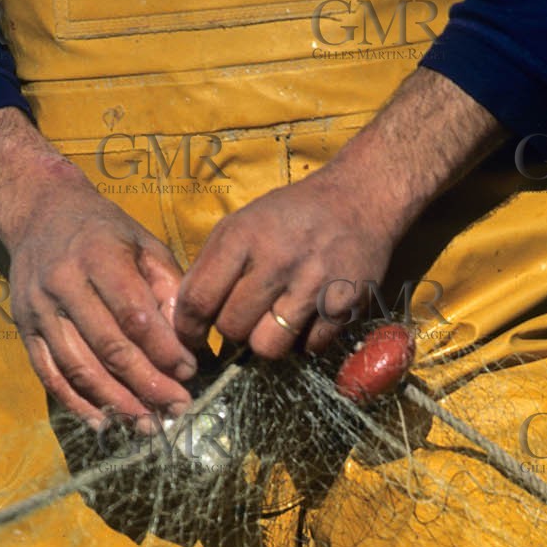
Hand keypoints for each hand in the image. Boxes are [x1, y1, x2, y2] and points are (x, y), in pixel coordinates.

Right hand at [0, 110, 196, 425]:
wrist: (40, 213)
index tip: (189, 372)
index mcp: (98, 256)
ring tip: (148, 424)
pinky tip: (104, 423)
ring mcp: (39, 309)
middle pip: (108, 348)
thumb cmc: (105, 233)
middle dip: (147, 385)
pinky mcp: (24, 329)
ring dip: (117, 403)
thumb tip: (191, 344)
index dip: (164, 350)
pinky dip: (77, 404)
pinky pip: (50, 375)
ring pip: (79, 368)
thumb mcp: (144, 244)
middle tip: (177, 408)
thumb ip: (170, 289)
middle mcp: (63, 282)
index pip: (135, 315)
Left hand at [173, 69, 504, 361]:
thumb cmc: (292, 215)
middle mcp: (276, 259)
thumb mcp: (243, 223)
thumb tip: (185, 318)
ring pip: (269, 347)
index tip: (193, 337)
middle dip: (233, 332)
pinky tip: (307, 318)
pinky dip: (304, 341)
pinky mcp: (343, 305)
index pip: (198, 299)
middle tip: (246, 319)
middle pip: (232, 328)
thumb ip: (211, 266)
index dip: (188, 328)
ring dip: (267, 342)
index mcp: (242, 235)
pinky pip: (308, 348)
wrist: (360, 198)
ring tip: (275, 322)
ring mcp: (312, 284)